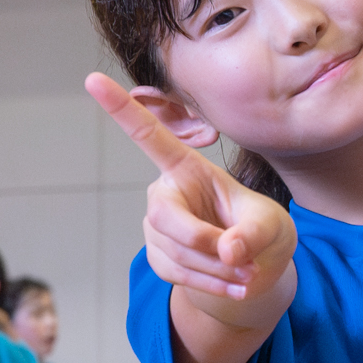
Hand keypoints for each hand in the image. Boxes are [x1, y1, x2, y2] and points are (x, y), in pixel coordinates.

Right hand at [86, 73, 297, 315]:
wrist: (257, 265)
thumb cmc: (261, 229)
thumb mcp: (271, 225)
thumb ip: (253, 234)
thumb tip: (228, 251)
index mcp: (188, 167)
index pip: (150, 136)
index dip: (122, 109)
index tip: (92, 78)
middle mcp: (165, 193)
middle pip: (166, 218)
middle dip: (205, 243)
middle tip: (246, 259)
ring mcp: (157, 226)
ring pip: (176, 252)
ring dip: (217, 269)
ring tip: (250, 271)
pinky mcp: (158, 256)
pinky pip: (177, 274)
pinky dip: (211, 284)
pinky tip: (236, 285)